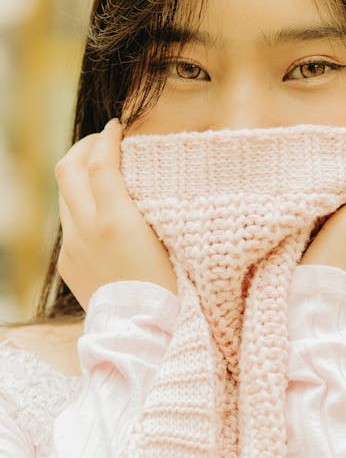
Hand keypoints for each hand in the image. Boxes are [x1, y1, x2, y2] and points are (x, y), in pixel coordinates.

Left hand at [55, 118, 177, 309]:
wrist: (143, 331)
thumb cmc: (170, 286)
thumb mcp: (168, 237)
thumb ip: (147, 203)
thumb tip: (138, 176)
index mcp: (114, 220)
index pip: (100, 163)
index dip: (108, 138)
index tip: (118, 127)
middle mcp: (85, 229)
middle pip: (68, 169)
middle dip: (84, 147)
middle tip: (103, 142)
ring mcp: (72, 247)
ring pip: (64, 195)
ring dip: (80, 176)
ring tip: (101, 173)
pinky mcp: (68, 263)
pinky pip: (68, 224)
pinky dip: (81, 207)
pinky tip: (100, 213)